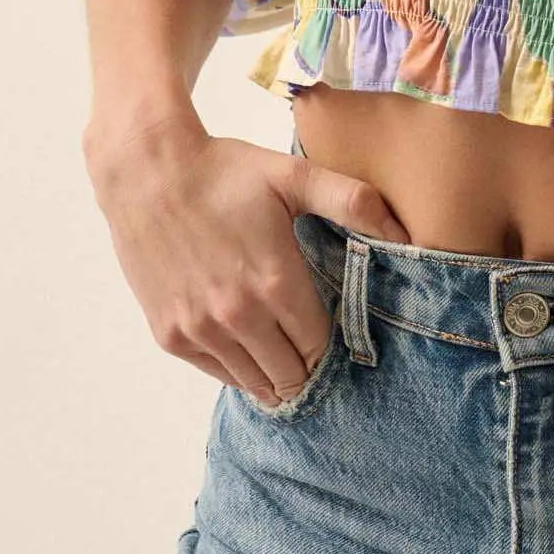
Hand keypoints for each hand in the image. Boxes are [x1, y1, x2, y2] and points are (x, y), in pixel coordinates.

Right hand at [83, 106, 409, 407]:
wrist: (147, 171)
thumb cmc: (225, 171)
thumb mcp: (294, 176)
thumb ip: (353, 202)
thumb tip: (406, 234)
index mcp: (276, 282)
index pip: (320, 346)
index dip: (333, 345)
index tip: (338, 335)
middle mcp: (238, 316)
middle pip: (290, 374)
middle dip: (308, 367)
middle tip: (315, 351)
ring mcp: (200, 329)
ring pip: (254, 382)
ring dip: (274, 374)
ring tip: (287, 358)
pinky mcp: (170, 335)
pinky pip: (217, 373)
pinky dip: (237, 369)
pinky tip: (249, 349)